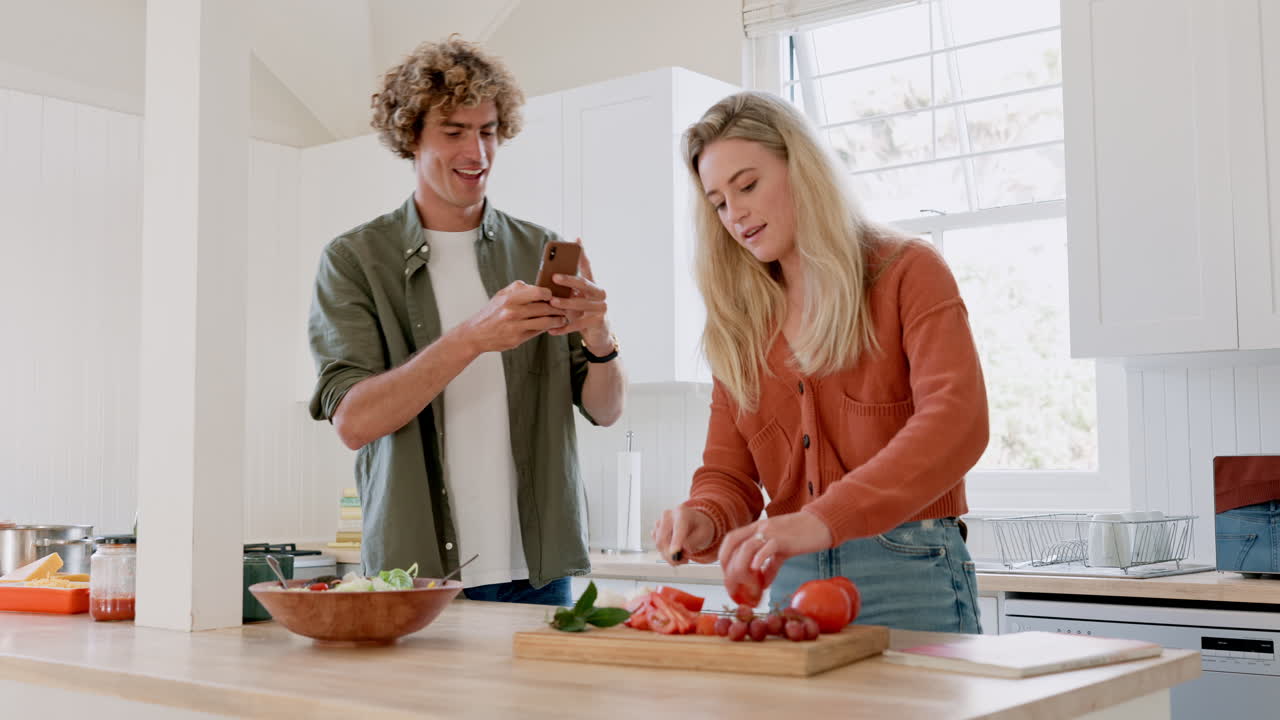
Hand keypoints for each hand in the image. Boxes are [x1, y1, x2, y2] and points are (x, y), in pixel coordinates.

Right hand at [459, 280, 565, 353]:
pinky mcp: (517, 339)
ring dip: (557, 320)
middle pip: (545, 307)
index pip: (538, 292)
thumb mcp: (501, 295)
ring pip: (545, 321)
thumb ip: (518, 288)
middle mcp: (513, 311)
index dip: (550, 293)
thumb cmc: (491, 313)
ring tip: (562, 318)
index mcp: (510, 297)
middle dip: (558, 307)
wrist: (475, 333)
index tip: (554, 295)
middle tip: (565, 307)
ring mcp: (516, 326)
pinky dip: (547, 328)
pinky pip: (538, 332)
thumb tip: (537, 285)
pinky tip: (551, 326)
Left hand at [547, 239, 610, 350]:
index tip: (576, 240)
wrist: (598, 334)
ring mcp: (601, 308)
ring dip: (565, 304)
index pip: (587, 266)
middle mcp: (599, 293)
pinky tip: (551, 329)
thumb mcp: (575, 299)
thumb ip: (566, 289)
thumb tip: (546, 277)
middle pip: (584, 283)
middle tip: (554, 277)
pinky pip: (578, 324)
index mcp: (592, 284)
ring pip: (580, 304)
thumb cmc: (581, 312)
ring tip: (552, 303)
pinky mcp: (598, 322)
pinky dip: (564, 327)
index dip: (582, 253)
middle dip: (569, 280)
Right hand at [651, 506, 714, 565]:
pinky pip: (658, 547)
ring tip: (684, 555)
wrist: (694, 523)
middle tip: (685, 560)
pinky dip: (666, 554)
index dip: (676, 541)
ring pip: (659, 546)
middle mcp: (667, 515)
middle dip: (672, 555)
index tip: (674, 553)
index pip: (678, 528)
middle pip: (663, 539)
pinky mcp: (655, 531)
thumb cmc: (700, 527)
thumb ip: (694, 542)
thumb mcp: (704, 534)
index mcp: (682, 512)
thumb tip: (682, 548)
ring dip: (670, 556)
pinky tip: (676, 551)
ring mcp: (659, 523)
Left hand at [718, 512, 833, 597]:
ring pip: (746, 547)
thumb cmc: (802, 535)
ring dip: (740, 568)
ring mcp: (771, 531)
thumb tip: (763, 584)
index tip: (726, 574)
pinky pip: (767, 548)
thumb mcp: (781, 550)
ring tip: (744, 585)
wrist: (821, 524)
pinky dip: (758, 560)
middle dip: (728, 566)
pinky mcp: (783, 538)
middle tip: (731, 585)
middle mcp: (760, 527)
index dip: (724, 556)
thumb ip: (770, 565)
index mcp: (757, 527)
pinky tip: (756, 571)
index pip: (731, 539)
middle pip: (733, 543)